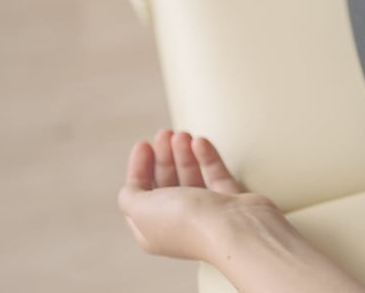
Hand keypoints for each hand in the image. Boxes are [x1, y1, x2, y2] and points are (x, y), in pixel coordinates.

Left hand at [117, 130, 280, 259]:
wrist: (235, 229)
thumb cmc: (187, 222)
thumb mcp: (141, 208)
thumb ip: (129, 195)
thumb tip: (132, 188)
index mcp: (153, 230)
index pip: (139, 197)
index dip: (138, 169)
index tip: (143, 145)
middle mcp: (179, 223)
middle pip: (165, 183)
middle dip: (163, 157)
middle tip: (165, 134)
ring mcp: (206, 213)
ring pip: (190, 177)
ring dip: (183, 154)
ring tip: (183, 135)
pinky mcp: (230, 202)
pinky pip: (215, 175)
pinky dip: (207, 158)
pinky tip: (201, 142)